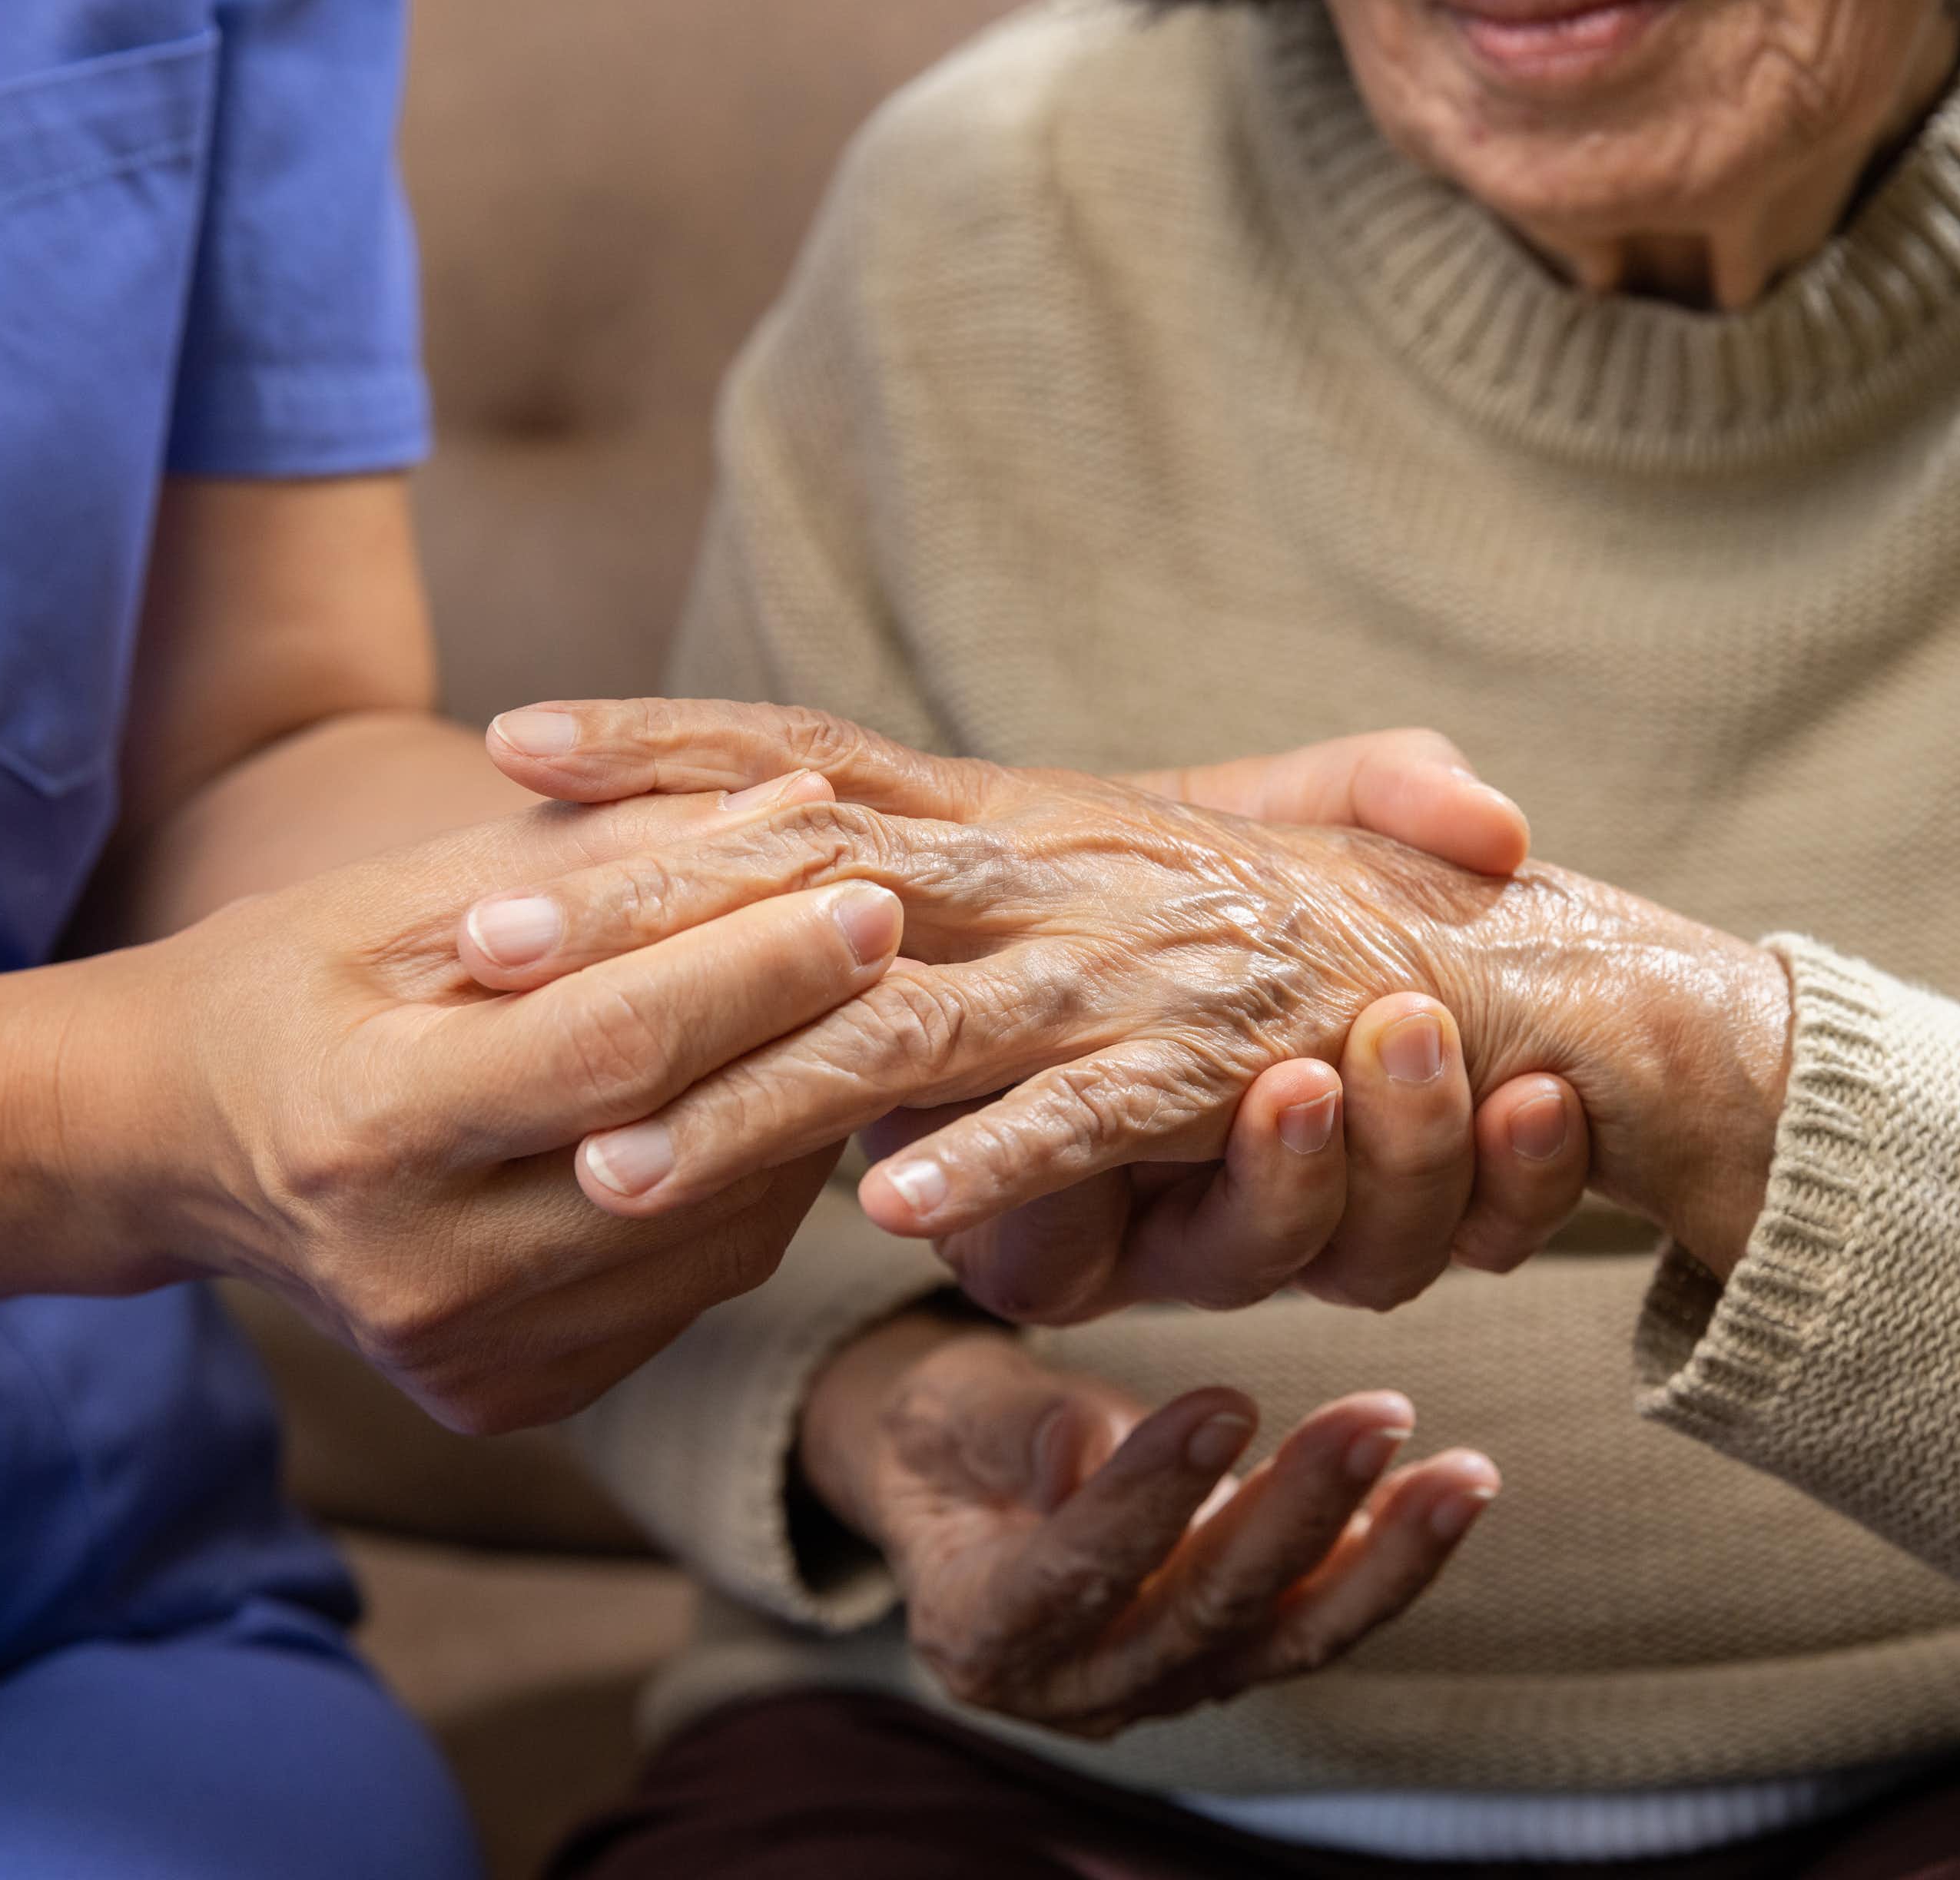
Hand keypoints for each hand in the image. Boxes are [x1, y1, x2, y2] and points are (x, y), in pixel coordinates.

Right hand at [58, 770, 903, 1431]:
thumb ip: (605, 856)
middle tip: (901, 936)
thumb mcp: (413, 894)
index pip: (614, 1048)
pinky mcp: (513, 1396)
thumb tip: (799, 805)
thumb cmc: (291, 986)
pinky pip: (693, 1287)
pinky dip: (751, 1189)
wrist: (176, 1147)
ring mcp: (471, 1358)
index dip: (759, 968)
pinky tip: (765, 1103)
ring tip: (840, 1010)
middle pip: (687, 1154)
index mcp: (367, 1130)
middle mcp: (420, 1276)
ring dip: (802, 1115)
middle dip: (813, 1034)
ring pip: (719, 1236)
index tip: (870, 890)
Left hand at [481, 700, 1791, 1295]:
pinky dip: (996, 1162)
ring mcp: (1116, 971)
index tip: (515, 742)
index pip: (807, 758)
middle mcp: (1042, 877)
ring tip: (615, 1164)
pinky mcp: (1206, 1068)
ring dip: (757, 1099)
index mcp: (1005, 816)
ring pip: (906, 1031)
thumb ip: (965, 838)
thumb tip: (796, 833)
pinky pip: (1080, 1120)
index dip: (665, 743)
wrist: (1477, 962)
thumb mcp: (1092, 848)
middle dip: (642, 918)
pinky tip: (889, 1218)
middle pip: (808, 885)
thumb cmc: (1262, 910)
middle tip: (482, 949)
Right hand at [797, 1313, 1498, 1737]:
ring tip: (1459, 1473)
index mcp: (982, 1630)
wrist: (963, 1484)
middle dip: (1298, 1514)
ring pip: (1284, 1635)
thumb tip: (1084, 1446)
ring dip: (1381, 1555)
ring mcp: (1160, 1682)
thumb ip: (1012, 1429)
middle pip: (1201, 1613)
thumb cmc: (944, 1435)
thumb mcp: (944, 1412)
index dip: (1149, 1495)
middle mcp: (1077, 1684)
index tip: (1224, 1403)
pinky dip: (1386, 1564)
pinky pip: (1315, 1622)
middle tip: (1373, 1419)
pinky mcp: (1225, 1657)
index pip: (1074, 1573)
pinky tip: (1445, 1496)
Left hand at [861, 734, 1582, 1321]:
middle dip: (1417, 1158)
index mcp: (1359, 1116)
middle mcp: (1274, 1202)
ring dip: (1287, 1179)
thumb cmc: (1149, 860)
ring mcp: (1158, 1238)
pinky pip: (1054, 1251)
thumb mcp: (1280, 805)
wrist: (973, 904)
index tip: (1549, 1093)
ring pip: (1258, 1263)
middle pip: (1392, 1252)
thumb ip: (1392, 794)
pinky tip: (1038, 1167)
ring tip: (1290, 1087)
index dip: (1529, 1168)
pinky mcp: (1032, 1246)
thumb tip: (1499, 823)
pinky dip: (1032, 1187)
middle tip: (1408, 1037)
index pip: (1489, 1192)